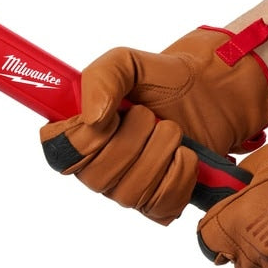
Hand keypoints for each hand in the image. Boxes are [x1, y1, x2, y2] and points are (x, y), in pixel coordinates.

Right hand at [40, 21, 267, 223]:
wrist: (209, 94)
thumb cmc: (162, 81)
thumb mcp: (128, 62)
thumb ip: (103, 77)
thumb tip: (93, 118)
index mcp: (79, 133)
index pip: (58, 153)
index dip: (81, 141)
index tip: (108, 118)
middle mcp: (96, 167)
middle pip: (95, 177)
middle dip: (131, 140)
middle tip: (148, 115)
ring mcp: (126, 189)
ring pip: (129, 193)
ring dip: (158, 153)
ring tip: (170, 130)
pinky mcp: (158, 204)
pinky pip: (160, 205)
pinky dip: (179, 175)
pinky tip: (184, 154)